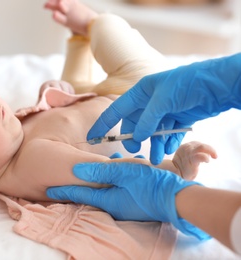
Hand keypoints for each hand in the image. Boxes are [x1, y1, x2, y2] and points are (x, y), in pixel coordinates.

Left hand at [47, 162, 209, 239]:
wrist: (178, 201)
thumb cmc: (151, 185)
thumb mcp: (124, 172)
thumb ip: (100, 170)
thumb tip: (77, 169)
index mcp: (106, 199)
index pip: (78, 194)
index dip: (63, 190)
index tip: (48, 189)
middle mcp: (111, 206)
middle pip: (87, 195)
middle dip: (74, 187)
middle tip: (59, 181)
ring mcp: (122, 207)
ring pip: (100, 193)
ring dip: (92, 183)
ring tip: (83, 175)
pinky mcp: (131, 204)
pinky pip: (112, 193)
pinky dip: (107, 183)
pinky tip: (111, 172)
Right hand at [87, 53, 240, 163]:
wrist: (218, 84)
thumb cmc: (188, 83)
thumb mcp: (163, 99)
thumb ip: (147, 120)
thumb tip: (137, 137)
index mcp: (141, 92)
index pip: (116, 110)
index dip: (103, 124)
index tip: (92, 137)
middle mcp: (151, 102)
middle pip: (134, 124)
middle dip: (134, 138)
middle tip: (136, 150)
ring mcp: (165, 110)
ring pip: (153, 132)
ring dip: (154, 145)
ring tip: (158, 158)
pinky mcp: (179, 118)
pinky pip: (168, 134)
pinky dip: (168, 142)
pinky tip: (171, 148)